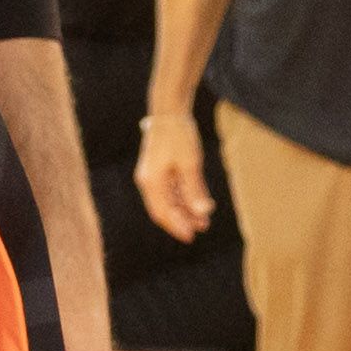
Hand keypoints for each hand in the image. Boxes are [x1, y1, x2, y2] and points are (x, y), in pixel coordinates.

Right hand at [132, 108, 214, 244]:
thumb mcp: (190, 164)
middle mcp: (148, 181)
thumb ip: (195, 189)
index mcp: (151, 182)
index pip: (162, 211)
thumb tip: (203, 212)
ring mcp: (151, 176)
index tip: (192, 236)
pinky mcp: (158, 170)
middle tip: (201, 230)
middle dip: (181, 220)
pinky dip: (181, 199)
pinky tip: (196, 203)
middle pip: (162, 209)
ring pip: (166, 200)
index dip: (177, 226)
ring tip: (203, 219)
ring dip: (183, 210)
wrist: (169, 114)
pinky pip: (168, 191)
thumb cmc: (179, 137)